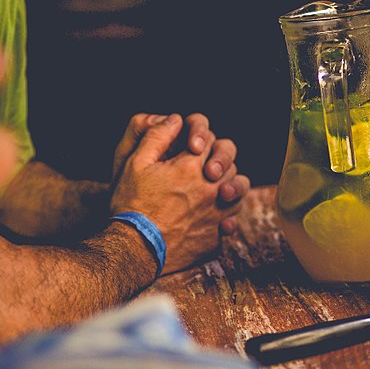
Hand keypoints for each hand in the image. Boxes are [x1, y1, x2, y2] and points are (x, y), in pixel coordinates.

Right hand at [109, 114, 242, 273]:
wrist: (134, 248)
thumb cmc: (131, 204)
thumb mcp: (135, 163)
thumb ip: (157, 136)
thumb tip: (175, 120)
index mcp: (191, 166)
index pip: (208, 139)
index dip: (199, 138)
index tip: (189, 146)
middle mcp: (210, 188)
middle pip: (228, 161)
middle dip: (218, 158)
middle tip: (204, 166)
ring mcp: (216, 212)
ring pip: (237, 189)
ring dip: (229, 183)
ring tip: (216, 187)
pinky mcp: (215, 234)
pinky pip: (232, 218)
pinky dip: (227, 213)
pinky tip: (215, 214)